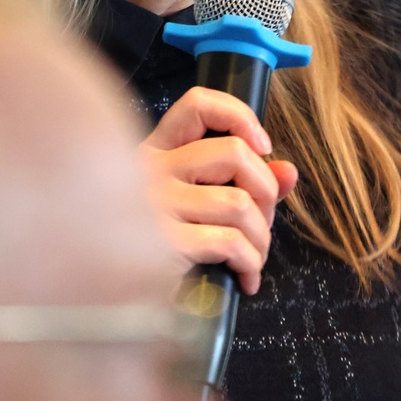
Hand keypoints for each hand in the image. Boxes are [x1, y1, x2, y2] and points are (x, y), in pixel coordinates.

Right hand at [140, 87, 297, 294]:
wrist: (110, 296)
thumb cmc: (157, 247)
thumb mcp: (197, 205)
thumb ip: (245, 183)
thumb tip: (289, 172)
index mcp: (156, 151)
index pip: (197, 105)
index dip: (239, 116)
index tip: (261, 146)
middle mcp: (152, 168)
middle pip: (234, 152)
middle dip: (266, 190)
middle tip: (262, 221)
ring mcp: (154, 202)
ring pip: (240, 202)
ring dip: (262, 237)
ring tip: (253, 257)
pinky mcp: (162, 241)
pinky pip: (230, 242)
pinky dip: (251, 263)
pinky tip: (244, 277)